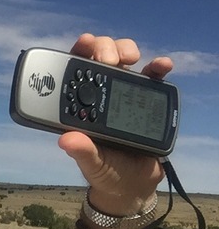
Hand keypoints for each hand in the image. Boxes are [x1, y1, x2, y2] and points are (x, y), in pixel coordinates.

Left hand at [58, 33, 173, 214]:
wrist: (134, 184)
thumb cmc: (106, 172)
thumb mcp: (92, 163)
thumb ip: (82, 151)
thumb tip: (66, 140)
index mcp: (80, 106)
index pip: (73, 74)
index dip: (76, 54)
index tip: (83, 44)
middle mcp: (100, 94)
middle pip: (98, 59)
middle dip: (103, 48)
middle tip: (108, 58)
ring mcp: (123, 94)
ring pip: (123, 60)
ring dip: (125, 50)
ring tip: (129, 58)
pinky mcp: (147, 100)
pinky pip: (152, 78)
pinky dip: (158, 68)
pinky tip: (162, 65)